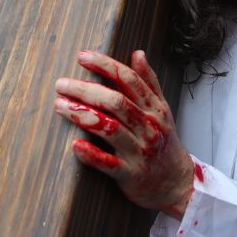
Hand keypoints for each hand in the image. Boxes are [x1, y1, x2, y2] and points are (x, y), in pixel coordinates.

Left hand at [53, 50, 194, 219]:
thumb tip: (138, 53)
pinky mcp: (130, 174)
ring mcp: (139, 151)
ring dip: (83, 116)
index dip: (105, 66)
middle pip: (116, 102)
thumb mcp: (162, 109)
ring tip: (60, 106)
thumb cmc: (164, 142)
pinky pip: (109, 163)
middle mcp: (148, 127)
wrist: (177, 183)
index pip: (129, 80)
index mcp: (153, 108)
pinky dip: (92, 155)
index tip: (82, 57)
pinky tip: (75, 145)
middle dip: (86, 90)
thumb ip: (149, 82)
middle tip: (61, 84)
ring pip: (110, 129)